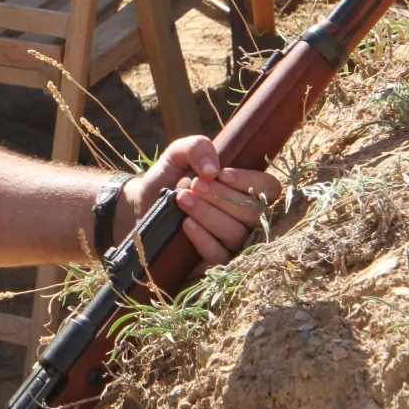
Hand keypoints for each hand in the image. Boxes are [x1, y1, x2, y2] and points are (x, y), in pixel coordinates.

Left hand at [116, 135, 282, 265]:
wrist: (140, 204)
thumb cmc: (167, 178)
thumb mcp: (178, 154)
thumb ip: (197, 147)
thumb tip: (213, 169)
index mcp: (244, 189)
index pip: (269, 188)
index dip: (250, 181)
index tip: (222, 174)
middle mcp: (244, 217)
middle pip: (252, 212)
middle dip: (221, 196)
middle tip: (193, 184)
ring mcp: (231, 241)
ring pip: (236, 234)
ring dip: (209, 214)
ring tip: (183, 199)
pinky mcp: (214, 261)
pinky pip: (219, 255)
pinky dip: (203, 238)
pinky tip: (186, 224)